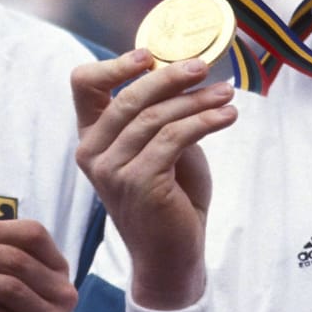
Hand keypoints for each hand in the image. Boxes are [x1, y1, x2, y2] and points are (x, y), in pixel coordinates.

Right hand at [70, 49, 237, 309]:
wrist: (172, 255)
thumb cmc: (169, 199)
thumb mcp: (161, 148)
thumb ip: (161, 115)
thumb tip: (184, 73)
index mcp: (93, 138)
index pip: (84, 85)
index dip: (114, 64)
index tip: (149, 56)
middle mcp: (93, 153)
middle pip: (128, 97)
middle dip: (170, 78)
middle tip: (203, 68)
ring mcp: (112, 170)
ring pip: (155, 117)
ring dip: (197, 101)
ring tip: (227, 95)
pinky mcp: (139, 182)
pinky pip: (174, 138)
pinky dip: (205, 121)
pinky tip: (227, 116)